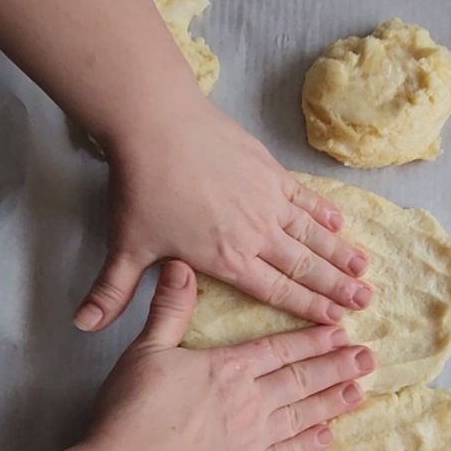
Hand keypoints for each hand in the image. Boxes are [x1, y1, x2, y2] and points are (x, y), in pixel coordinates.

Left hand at [74, 92, 371, 332]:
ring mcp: (266, 200)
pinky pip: (304, 198)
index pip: (277, 291)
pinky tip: (341, 222)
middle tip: (366, 300)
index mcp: (227, 259)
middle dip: (337, 287)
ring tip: (366, 268)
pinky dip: (323, 212)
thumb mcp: (126, 246)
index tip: (337, 320)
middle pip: (305, 266)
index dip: (309, 308)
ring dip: (340, 253)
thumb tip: (84, 325)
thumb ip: (112, 291)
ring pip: (312, 234)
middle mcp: (255, 234)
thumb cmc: (142, 189)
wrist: (156, 125)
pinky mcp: (268, 170)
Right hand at [90, 260, 374, 450]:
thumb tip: (180, 265)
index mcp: (228, 368)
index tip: (341, 332)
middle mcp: (250, 401)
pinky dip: (311, 444)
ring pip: (303, 414)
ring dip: (334, 401)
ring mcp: (253, 439)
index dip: (313, 339)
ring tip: (361, 391)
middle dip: (337, 367)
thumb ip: (169, 309)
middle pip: (301, 379)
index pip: (279, 349)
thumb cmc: (132, 413)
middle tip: (369, 358)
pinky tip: (329, 436)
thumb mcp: (145, 351)